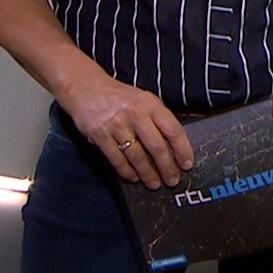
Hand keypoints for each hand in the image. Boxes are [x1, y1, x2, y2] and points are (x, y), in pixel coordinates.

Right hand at [59, 72, 193, 188]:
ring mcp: (117, 125)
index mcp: (150, 104)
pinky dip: (126, 171)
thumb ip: (156, 118)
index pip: (173, 129)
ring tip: (154, 184)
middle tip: (172, 181)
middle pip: (156, 146)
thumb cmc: (119, 96)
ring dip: (147, 173)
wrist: (85, 87)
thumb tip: (172, 146)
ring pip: (136, 156)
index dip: (182, 149)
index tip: (187, 164)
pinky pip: (116, 159)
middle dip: (166, 167)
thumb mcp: (142, 99)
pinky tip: (133, 177)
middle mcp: (135, 114)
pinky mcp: (100, 135)